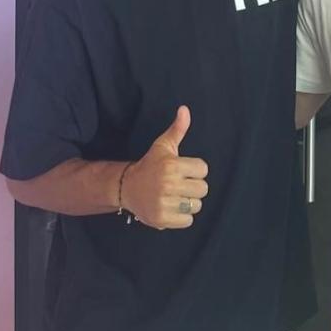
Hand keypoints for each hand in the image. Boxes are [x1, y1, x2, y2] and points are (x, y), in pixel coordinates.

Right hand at [122, 106, 208, 228]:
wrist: (126, 187)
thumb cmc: (150, 165)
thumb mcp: (163, 146)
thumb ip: (177, 129)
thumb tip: (185, 109)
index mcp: (171, 165)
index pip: (203, 169)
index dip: (195, 170)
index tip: (183, 171)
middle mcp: (168, 184)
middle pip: (203, 189)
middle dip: (194, 187)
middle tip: (180, 185)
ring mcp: (164, 203)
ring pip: (197, 205)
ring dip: (189, 203)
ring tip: (176, 197)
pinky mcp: (162, 218)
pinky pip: (188, 221)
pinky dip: (183, 217)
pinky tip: (172, 208)